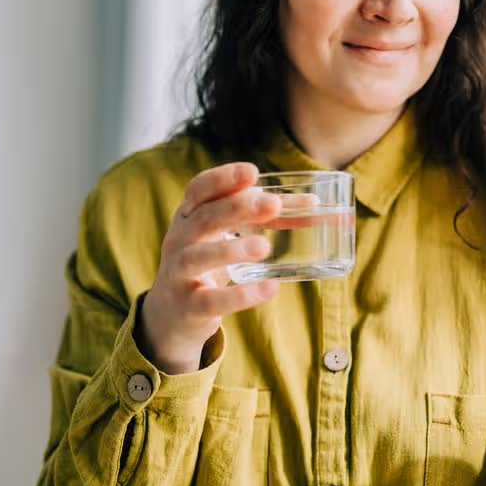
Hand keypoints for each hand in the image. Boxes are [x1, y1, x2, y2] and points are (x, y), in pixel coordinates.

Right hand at [139, 162, 281, 373]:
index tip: (252, 172)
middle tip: (272, 204)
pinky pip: (212, 301)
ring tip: (264, 247)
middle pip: (204, 218)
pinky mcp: (189, 306)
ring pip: (199, 257)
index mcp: (189, 216)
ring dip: (231, 249)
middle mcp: (179, 240)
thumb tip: (313, 202)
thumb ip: (265, 217)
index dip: (223, 179)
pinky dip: (242, 295)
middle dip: (237, 208)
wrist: (171, 313)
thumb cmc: (208, 261)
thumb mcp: (224, 234)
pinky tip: (270, 288)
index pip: (199, 189)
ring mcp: (179, 273)